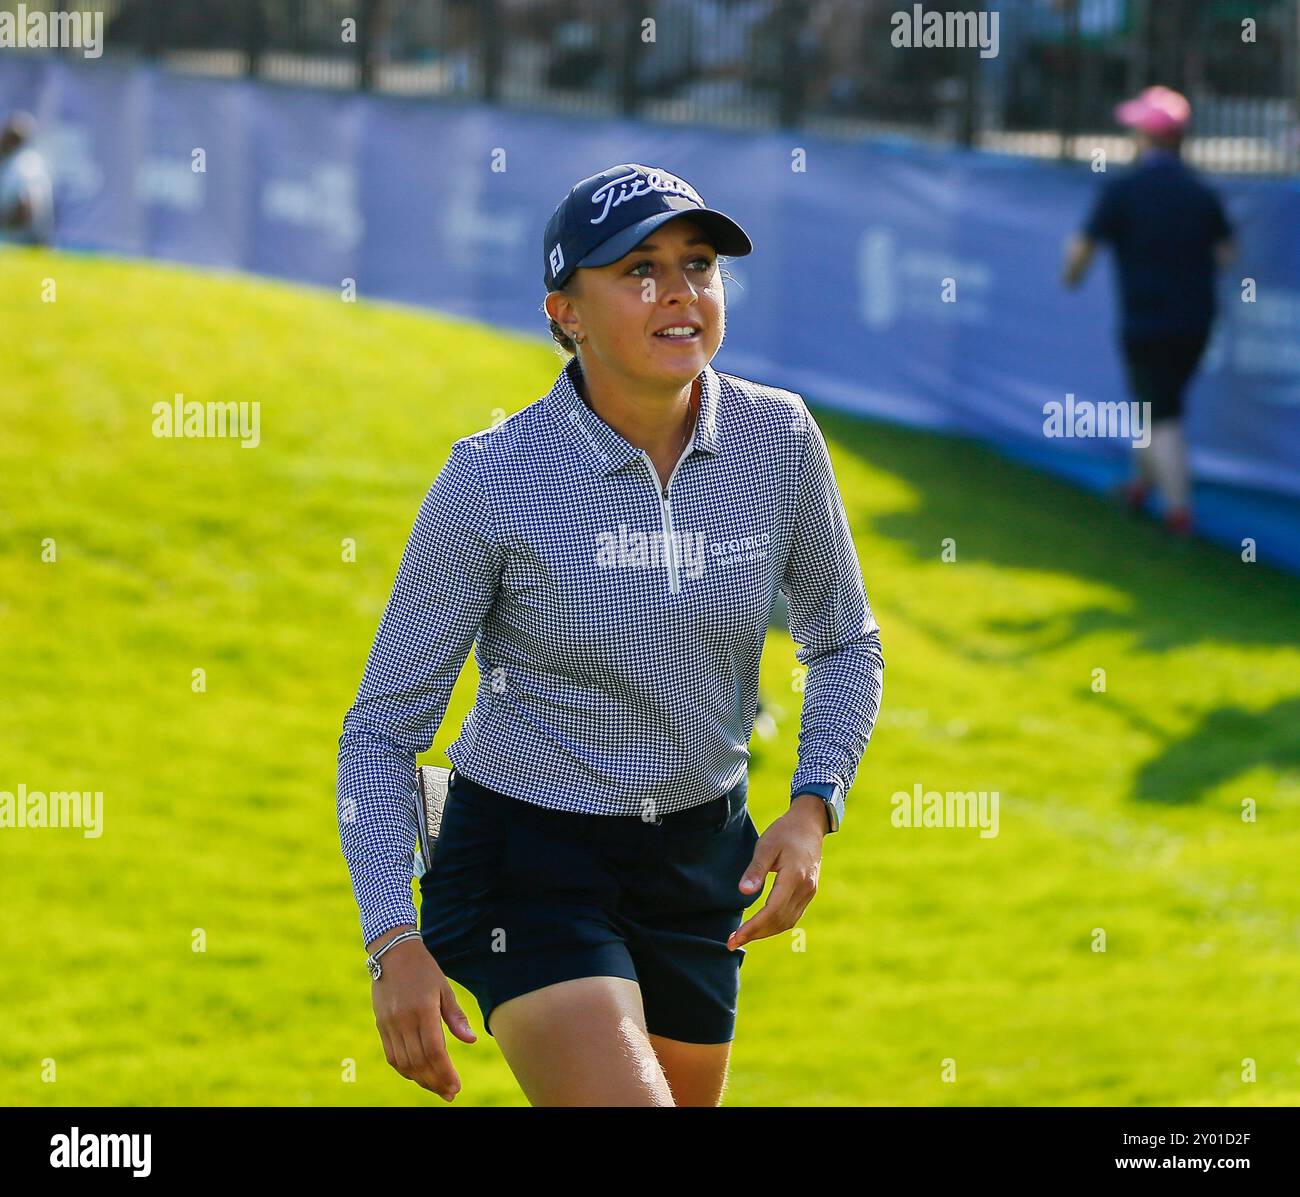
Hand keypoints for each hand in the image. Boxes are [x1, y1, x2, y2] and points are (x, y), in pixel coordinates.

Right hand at [368, 925, 475, 1100]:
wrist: (392, 954)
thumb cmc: (424, 970)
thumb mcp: (444, 988)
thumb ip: (456, 1016)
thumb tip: (471, 1040)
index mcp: (423, 1010)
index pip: (435, 1051)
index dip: (445, 1073)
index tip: (456, 1086)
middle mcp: (404, 1019)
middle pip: (419, 1061)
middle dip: (435, 1082)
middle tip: (450, 1094)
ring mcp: (389, 1024)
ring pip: (404, 1063)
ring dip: (420, 1080)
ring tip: (436, 1087)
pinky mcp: (381, 1025)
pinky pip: (391, 1055)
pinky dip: (404, 1069)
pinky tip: (417, 1075)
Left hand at [727, 796, 825, 949]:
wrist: (809, 824)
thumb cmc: (784, 832)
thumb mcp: (766, 845)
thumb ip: (755, 870)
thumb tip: (743, 892)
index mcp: (794, 878)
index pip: (772, 911)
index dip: (753, 927)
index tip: (735, 937)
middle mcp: (805, 889)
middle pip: (779, 922)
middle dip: (755, 934)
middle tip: (733, 942)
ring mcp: (809, 892)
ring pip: (787, 922)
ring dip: (765, 932)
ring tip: (743, 936)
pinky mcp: (809, 892)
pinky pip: (792, 915)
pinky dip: (775, 924)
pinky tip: (761, 925)